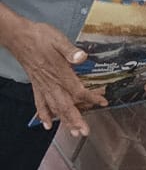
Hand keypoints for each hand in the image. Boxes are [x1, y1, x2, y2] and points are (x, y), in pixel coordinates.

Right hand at [5, 17, 105, 135]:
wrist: (18, 36)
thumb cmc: (39, 37)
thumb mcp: (57, 39)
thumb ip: (70, 51)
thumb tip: (82, 57)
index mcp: (60, 73)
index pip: (78, 91)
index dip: (91, 98)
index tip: (102, 102)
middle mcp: (51, 83)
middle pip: (66, 105)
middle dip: (77, 120)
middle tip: (85, 132)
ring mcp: (42, 86)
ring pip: (55, 107)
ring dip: (64, 121)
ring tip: (73, 132)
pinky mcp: (36, 85)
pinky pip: (40, 103)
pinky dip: (44, 114)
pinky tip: (47, 124)